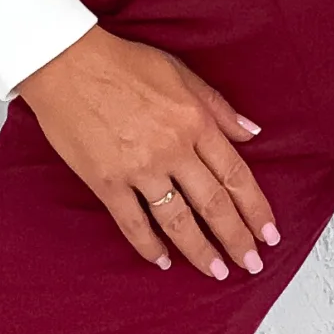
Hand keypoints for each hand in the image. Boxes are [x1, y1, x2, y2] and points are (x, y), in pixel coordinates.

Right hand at [13, 24, 280, 280]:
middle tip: (251, 263)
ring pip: (178, 221)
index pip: (235, 175)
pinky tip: (163, 261)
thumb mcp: (179, 71)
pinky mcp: (107, 182)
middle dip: (236, 239)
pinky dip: (149, 247)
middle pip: (213, 204)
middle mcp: (172, 148)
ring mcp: (138, 168)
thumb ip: (217, 106)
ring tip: (216, 271)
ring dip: (200, 251)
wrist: (65, 62)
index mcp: (194, 121)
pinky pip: (133, 223)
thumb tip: (251, 131)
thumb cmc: (120, 62)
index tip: (269, 232)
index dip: (256, 209)